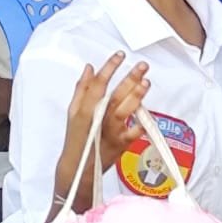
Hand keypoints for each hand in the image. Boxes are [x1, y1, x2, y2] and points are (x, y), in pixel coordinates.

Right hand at [54, 53, 149, 207]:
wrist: (77, 168)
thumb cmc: (77, 137)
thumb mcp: (73, 112)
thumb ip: (82, 89)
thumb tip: (89, 67)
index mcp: (85, 109)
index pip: (97, 84)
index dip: (109, 68)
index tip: (120, 55)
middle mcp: (98, 118)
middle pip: (115, 95)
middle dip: (129, 78)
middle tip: (142, 65)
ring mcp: (110, 131)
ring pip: (124, 110)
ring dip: (136, 96)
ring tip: (146, 82)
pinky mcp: (120, 144)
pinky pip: (133, 133)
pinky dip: (140, 125)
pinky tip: (148, 116)